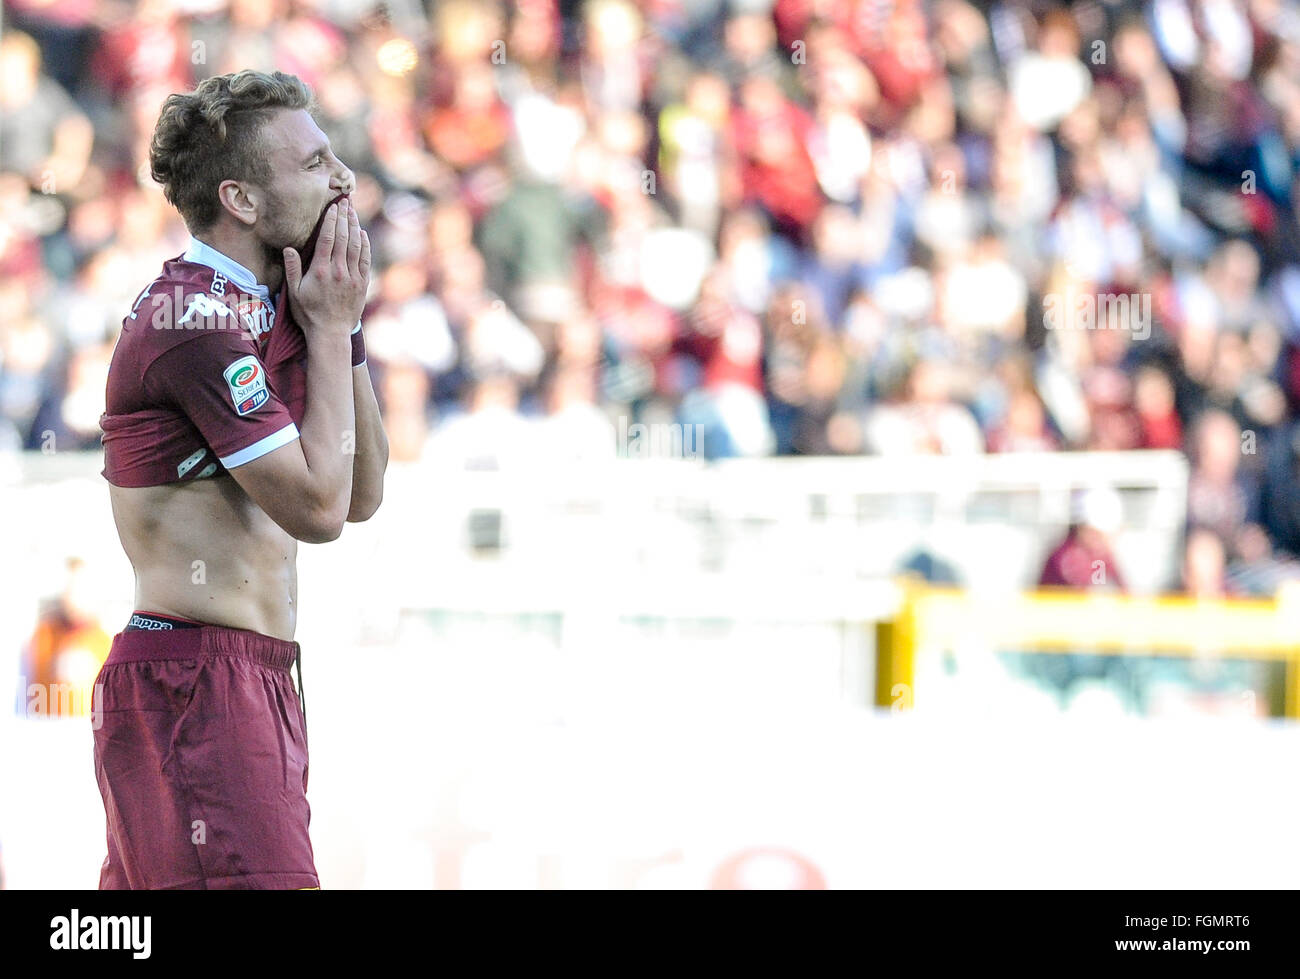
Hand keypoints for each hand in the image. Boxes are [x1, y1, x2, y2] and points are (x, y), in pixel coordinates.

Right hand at [283, 198, 370, 337]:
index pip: (327, 238)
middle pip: (343, 237)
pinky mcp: (362, 284)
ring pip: (355, 246)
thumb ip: (292, 269)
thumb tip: (288, 248)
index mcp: (320, 270)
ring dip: (355, 226)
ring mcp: (352, 277)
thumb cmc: (308, 313)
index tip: (333, 206)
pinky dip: (365, 245)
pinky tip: (362, 234)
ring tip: (353, 212)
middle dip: (344, 217)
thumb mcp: (293, 293)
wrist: (331, 333)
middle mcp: (338, 271)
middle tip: (345, 201)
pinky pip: (365, 259)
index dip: (331, 220)